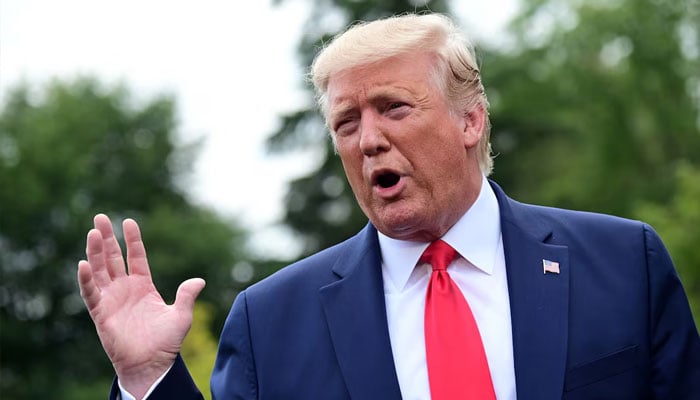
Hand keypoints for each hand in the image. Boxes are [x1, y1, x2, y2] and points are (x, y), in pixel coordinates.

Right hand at [77, 214, 204, 398]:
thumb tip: (199, 281)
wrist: (152, 365)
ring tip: (93, 232)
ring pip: (99, 270)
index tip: (128, 221)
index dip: (132, 239)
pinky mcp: (101, 313)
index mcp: (143, 286)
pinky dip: (86, 279)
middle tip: (100, 217)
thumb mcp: (181, 316)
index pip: (135, 257)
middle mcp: (125, 289)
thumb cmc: (166, 343)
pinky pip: (90, 293)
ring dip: (94, 252)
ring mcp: (111, 300)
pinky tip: (83, 263)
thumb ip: (187, 296)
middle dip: (106, 238)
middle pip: (112, 258)